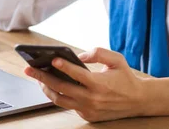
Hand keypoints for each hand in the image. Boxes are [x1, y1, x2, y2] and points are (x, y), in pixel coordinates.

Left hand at [24, 47, 146, 122]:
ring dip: (46, 89)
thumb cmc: (125, 77)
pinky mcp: (87, 116)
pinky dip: (59, 95)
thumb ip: (98, 53)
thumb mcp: (117, 59)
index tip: (52, 59)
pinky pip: (68, 105)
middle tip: (30, 69)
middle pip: (61, 88)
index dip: (63, 66)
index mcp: (99, 84)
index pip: (77, 74)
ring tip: (37, 78)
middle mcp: (92, 98)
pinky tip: (52, 86)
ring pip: (60, 100)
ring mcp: (88, 109)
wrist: (138, 101)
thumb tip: (79, 55)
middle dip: (43, 78)